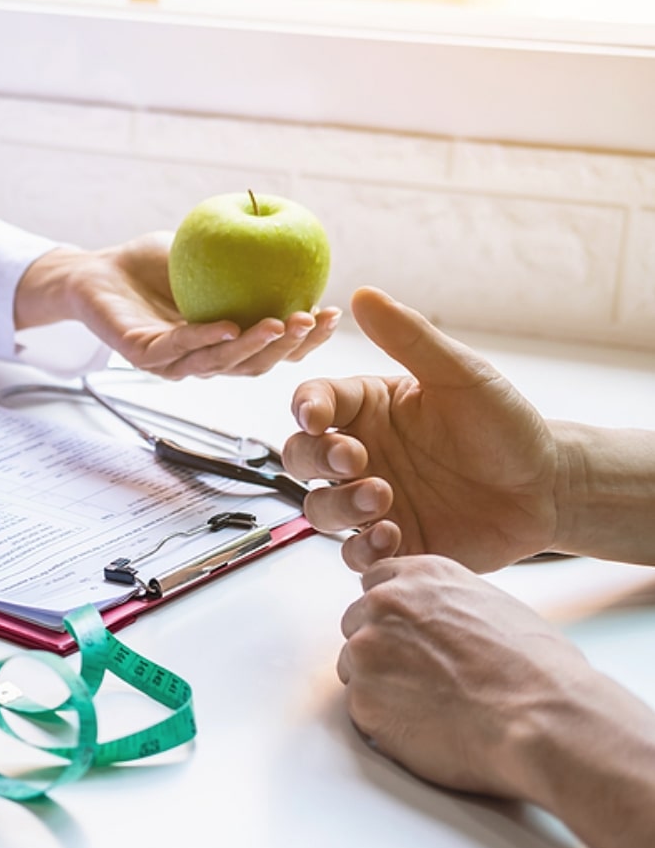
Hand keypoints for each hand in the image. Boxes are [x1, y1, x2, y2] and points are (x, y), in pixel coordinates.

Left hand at [14, 234, 340, 378]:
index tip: (331, 314)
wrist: (95, 272)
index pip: (272, 349)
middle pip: (254, 365)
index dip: (305, 339)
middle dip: (289, 348)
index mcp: (223, 341)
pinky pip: (176, 350)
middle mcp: (202, 359)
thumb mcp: (208, 250)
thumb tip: (296, 231)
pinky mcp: (141, 355)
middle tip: (312, 321)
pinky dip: (204, 339)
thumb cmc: (152, 263)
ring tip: (281, 324)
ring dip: (254, 347)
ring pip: (220, 364)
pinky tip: (229, 326)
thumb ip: (247, 250)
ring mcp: (171, 362)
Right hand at [283, 286, 558, 571]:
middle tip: (355, 460)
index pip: (313, 403)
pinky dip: (364, 549)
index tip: (316, 416)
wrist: (547, 488)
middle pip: (300, 458)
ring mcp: (371, 502)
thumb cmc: (503, 425)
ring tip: (383, 499)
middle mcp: (359, 455)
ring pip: (319, 509)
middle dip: (316, 460)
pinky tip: (393, 535)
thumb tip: (363, 294)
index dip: (305, 409)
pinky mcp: (392, 543)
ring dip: (340, 506)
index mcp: (367, 409)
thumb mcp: (460, 375)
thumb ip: (409, 338)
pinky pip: (355, 554)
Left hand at [337, 554, 630, 801]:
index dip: (392, 614)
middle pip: (358, 622)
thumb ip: (447, 605)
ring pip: (354, 666)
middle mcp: (385, 603)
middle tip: (421, 677)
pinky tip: (425, 727)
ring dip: (380, 685)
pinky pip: (360, 709)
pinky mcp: (362, 697)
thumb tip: (437, 621)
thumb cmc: (538, 671)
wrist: (544, 720)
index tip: (406, 635)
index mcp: (421, 575)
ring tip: (431, 705)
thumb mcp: (494, 606)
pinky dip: (384, 721)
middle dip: (381, 648)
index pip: (377, 583)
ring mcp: (367, 648)